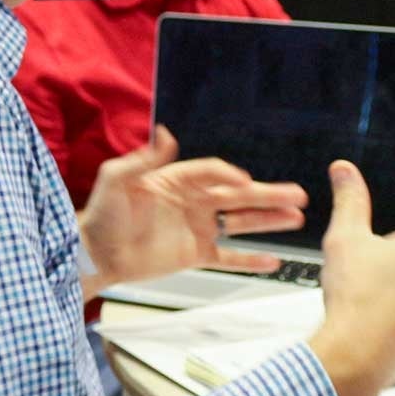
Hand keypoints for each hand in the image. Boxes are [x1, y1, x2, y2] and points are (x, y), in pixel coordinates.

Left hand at [77, 127, 306, 287]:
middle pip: (238, 196)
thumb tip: (165, 134)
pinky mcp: (195, 254)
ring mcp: (198, 228)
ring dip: (269, 220)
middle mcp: (194, 202)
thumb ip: (141, 160)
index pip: (214, 173)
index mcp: (178, 180)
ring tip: (298, 218)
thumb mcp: (116, 181)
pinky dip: (249, 259)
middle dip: (269, 195)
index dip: (232, 177)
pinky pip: (228, 256)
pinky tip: (274, 261)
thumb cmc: (103, 215)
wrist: (95, 254)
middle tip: (299, 194)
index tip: (247, 183)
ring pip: (241, 223)